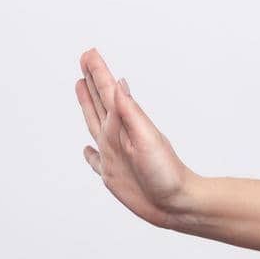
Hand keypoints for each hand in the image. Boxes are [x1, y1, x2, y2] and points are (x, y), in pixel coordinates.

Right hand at [76, 48, 194, 228]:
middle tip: (85, 59)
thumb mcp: (147, 140)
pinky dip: (90, 153)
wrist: (178, 205)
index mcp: (127, 125)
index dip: (98, 73)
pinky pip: (96, 160)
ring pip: (95, 124)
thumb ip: (131, 114)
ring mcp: (115, 155)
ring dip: (88, 105)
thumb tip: (120, 84)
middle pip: (101, 102)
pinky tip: (87, 148)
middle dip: (92, 81)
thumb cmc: (167, 174)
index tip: (89, 53)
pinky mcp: (113, 175)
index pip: (109, 93)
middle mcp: (118, 137)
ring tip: (81, 87)